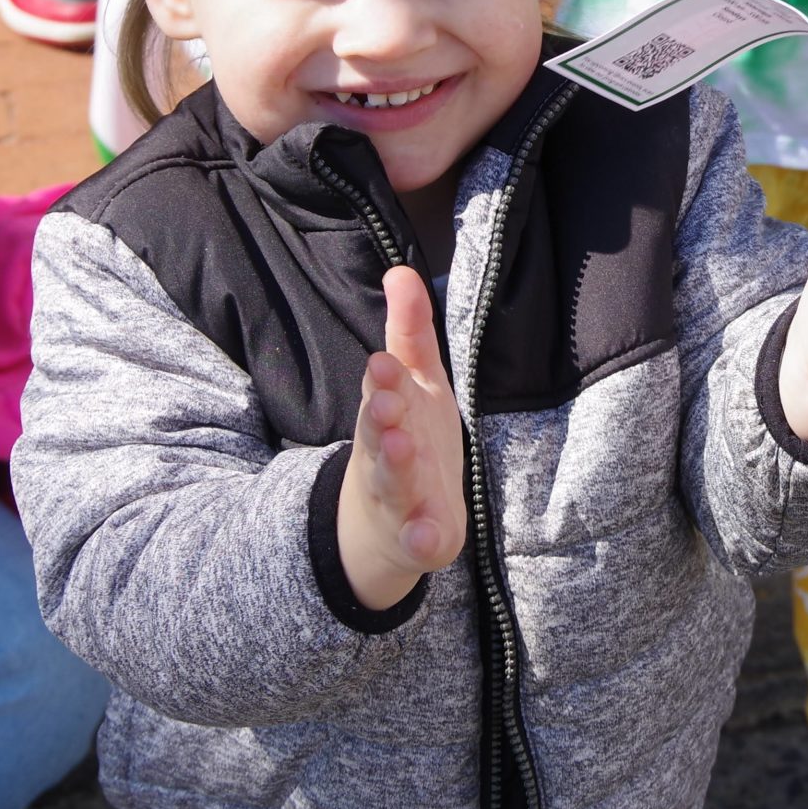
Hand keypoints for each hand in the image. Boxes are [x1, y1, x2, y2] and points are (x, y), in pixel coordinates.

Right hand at [338, 267, 466, 611]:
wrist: (390, 523)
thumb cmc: (408, 436)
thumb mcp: (417, 382)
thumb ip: (409, 330)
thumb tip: (400, 269)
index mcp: (389, 412)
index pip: (382, 391)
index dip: (383, 379)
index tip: (382, 362)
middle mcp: (386, 452)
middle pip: (379, 435)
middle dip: (381, 419)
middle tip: (385, 403)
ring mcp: (400, 496)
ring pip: (394, 482)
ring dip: (395, 466)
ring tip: (399, 448)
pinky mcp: (420, 536)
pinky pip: (419, 539)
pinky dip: (421, 537)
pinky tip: (428, 535)